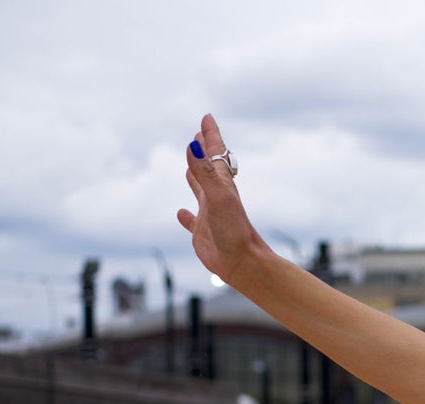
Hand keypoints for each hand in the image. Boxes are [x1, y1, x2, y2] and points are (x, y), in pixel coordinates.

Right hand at [176, 113, 267, 282]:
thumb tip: (193, 146)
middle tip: (198, 135)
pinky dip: (185, 215)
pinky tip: (181, 213)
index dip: (210, 136)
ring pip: (199, 188)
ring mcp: (210, 214)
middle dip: (203, 150)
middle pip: (208, 167)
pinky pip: (192, 220)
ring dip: (194, 174)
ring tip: (189, 163)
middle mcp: (216, 197)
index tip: (207, 118)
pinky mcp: (203, 232)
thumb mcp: (219, 198)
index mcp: (222, 186)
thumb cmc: (235, 232)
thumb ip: (205, 173)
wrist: (244, 264)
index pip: (214, 155)